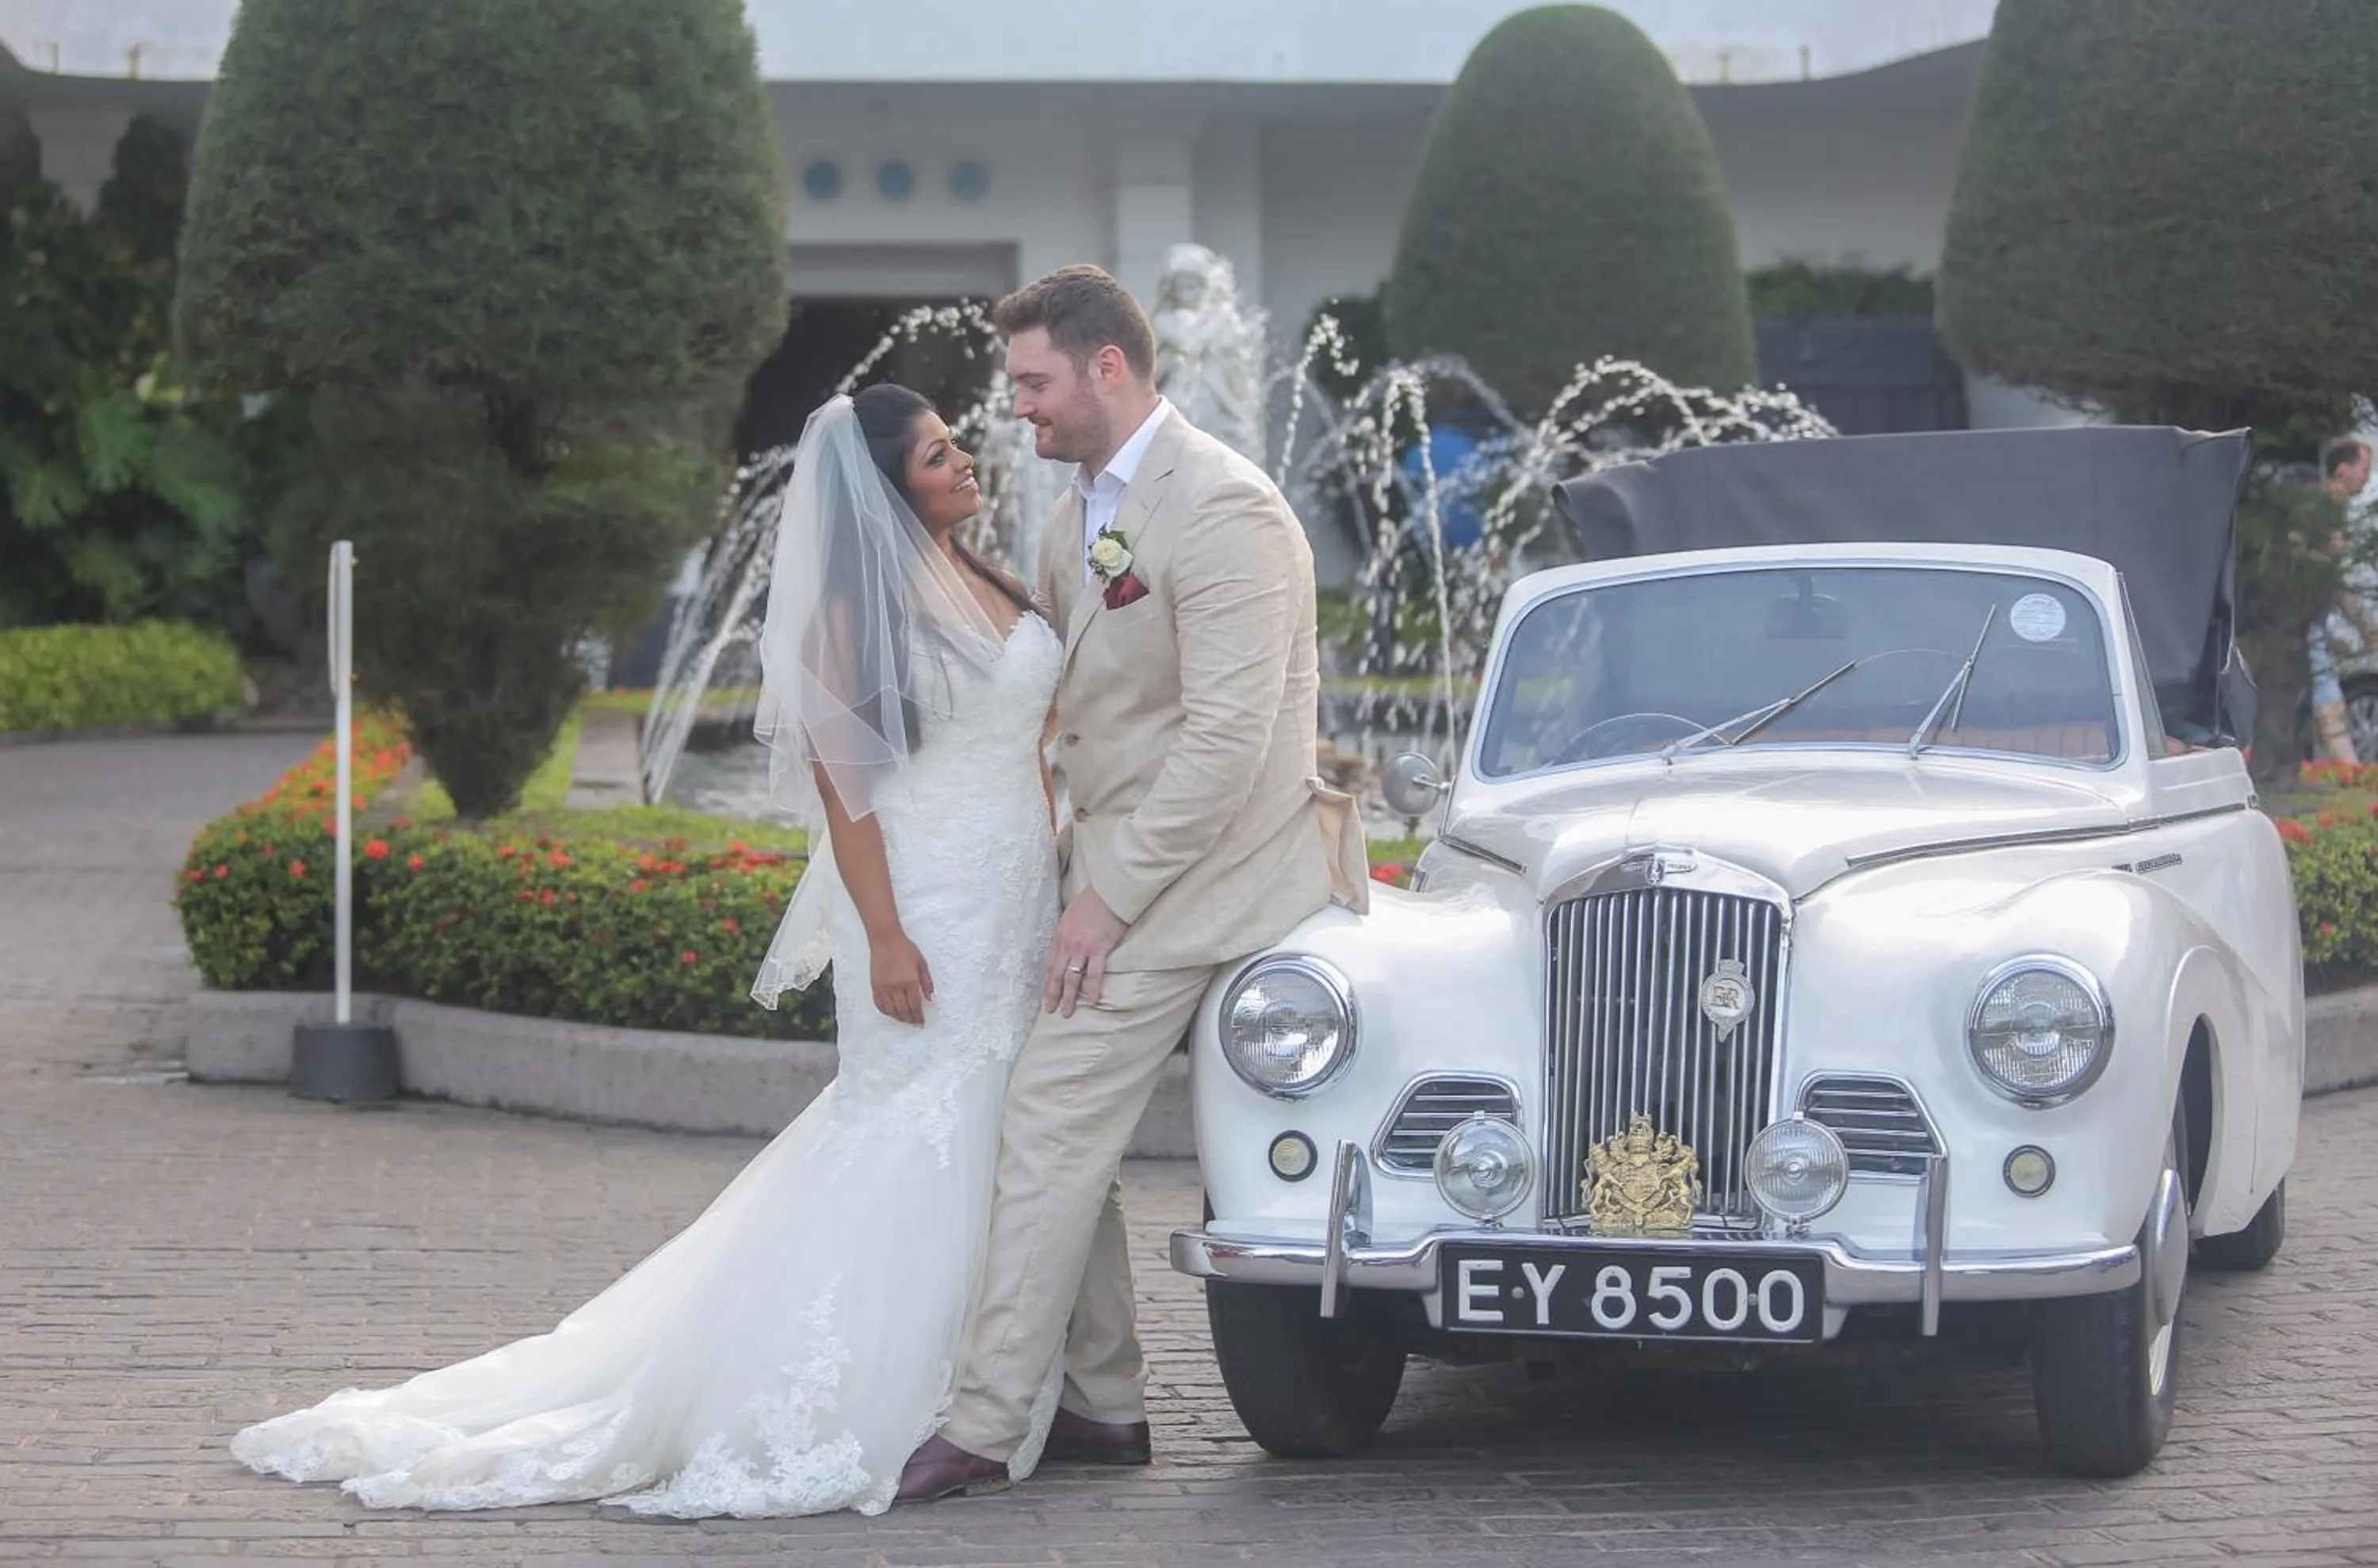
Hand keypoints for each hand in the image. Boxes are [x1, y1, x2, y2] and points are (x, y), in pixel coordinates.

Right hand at [871, 929, 934, 1025]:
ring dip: (899, 1018)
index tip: (922, 1022)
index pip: (915, 1005)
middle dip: (910, 1019)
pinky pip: (880, 1004)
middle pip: (903, 1011)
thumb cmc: (905, 949)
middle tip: (915, 1023)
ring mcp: (883, 987)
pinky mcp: (874, 986)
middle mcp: (896, 986)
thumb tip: (931, 999)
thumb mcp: (922, 963)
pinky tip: (892, 1013)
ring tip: (906, 1019)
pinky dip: (887, 1012)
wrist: (885, 939)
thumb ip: (927, 983)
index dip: (919, 1016)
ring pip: (891, 1010)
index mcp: (910, 981)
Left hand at [1044, 887, 1127, 1016]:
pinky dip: (1092, 989)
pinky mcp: (1099, 950)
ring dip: (1069, 997)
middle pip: (1057, 975)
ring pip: (1072, 978)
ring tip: (1067, 1013)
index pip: (1050, 964)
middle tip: (1050, 1011)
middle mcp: (1068, 945)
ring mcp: (1082, 948)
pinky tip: (1091, 1002)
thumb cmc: (1091, 901)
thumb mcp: (1071, 916)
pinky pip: (1094, 974)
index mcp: (1060, 937)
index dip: (1047, 983)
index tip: (1046, 996)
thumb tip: (1068, 943)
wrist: (1108, 893)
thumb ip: (1068, 932)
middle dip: (1052, 994)